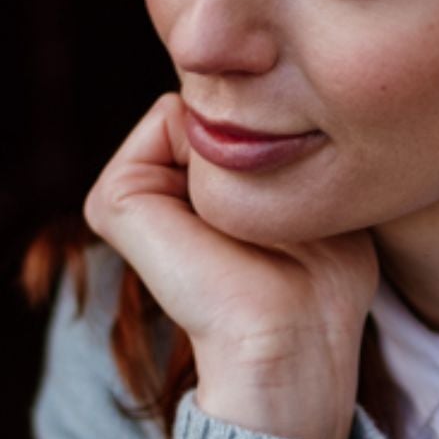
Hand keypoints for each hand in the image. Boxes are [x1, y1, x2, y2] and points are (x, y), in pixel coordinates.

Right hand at [82, 93, 378, 438]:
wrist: (293, 337)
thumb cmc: (325, 281)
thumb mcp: (321, 202)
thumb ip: (297, 153)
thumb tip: (287, 101)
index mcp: (201, 196)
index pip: (235, 112)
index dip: (278, 124)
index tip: (302, 186)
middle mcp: (160, 191)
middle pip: (213, 103)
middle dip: (258, 125)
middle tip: (276, 203)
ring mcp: (132, 195)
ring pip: (193, 107)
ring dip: (238, 139)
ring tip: (248, 211)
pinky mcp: (113, 200)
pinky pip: (165, 116)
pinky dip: (206, 144)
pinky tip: (219, 210)